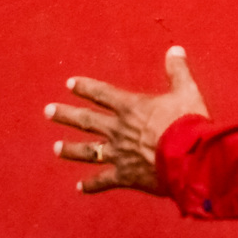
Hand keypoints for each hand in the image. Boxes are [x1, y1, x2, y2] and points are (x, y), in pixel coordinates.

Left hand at [45, 45, 209, 194]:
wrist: (189, 158)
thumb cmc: (187, 123)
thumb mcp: (186, 91)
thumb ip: (178, 71)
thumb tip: (175, 49)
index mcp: (131, 107)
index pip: (102, 94)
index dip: (85, 88)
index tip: (70, 84)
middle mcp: (119, 130)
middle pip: (87, 120)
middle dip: (66, 115)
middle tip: (48, 111)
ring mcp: (119, 154)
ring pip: (89, 151)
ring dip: (71, 149)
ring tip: (56, 148)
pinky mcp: (126, 176)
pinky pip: (104, 181)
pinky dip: (91, 185)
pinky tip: (79, 187)